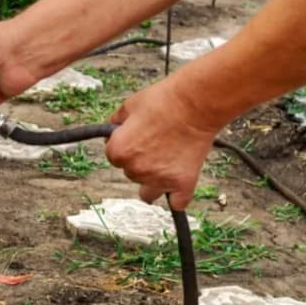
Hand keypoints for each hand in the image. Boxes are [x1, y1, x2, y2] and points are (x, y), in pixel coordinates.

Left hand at [105, 76, 220, 209]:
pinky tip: (178, 185)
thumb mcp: (128, 106)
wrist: (195, 104)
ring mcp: (159, 179)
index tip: (138, 137)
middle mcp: (135, 169)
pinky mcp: (183, 184)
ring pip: (149, 191)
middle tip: (157, 142)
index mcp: (118, 152)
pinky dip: (177, 196)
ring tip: (168, 159)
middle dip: (140, 161)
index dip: (125, 145)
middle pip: (131, 173)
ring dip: (154, 180)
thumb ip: (114, 124)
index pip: (114, 157)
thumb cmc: (163, 102)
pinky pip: (176, 203)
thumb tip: (110, 133)